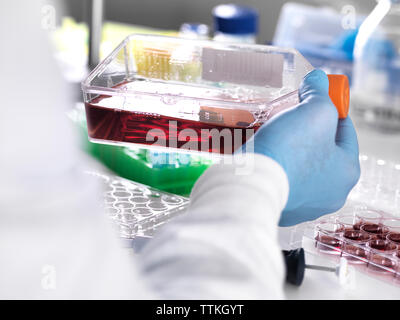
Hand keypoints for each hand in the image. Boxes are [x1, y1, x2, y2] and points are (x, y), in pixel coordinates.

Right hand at [246, 69, 359, 225]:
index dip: (329, 107)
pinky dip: (276, 167)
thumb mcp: (314, 110)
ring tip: (274, 133)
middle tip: (289, 115)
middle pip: (322, 150)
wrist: (251, 185)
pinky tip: (265, 155)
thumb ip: (319, 91)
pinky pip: (282, 180)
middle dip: (307, 130)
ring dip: (290, 149)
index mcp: (347, 171)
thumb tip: (317, 80)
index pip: (344, 129)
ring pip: (301, 166)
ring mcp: (305, 205)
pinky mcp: (282, 209)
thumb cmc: (289, 149)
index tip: (311, 97)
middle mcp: (331, 194)